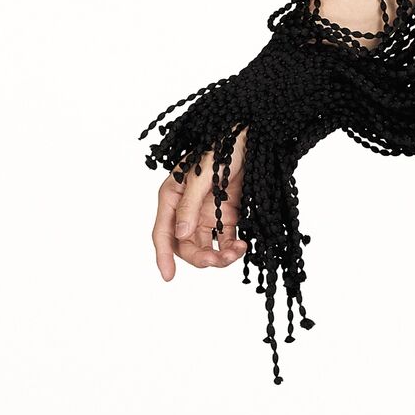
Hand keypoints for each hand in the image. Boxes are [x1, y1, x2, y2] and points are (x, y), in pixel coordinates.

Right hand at [151, 128, 249, 279]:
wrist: (251, 137)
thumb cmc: (222, 147)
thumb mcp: (203, 175)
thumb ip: (190, 204)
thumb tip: (180, 234)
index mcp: (172, 196)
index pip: (163, 232)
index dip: (164, 255)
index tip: (169, 276)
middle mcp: (186, 208)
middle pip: (186, 244)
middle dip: (200, 256)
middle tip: (217, 259)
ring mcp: (207, 213)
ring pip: (206, 245)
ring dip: (219, 255)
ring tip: (236, 252)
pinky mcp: (227, 214)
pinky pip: (225, 239)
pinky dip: (232, 247)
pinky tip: (242, 246)